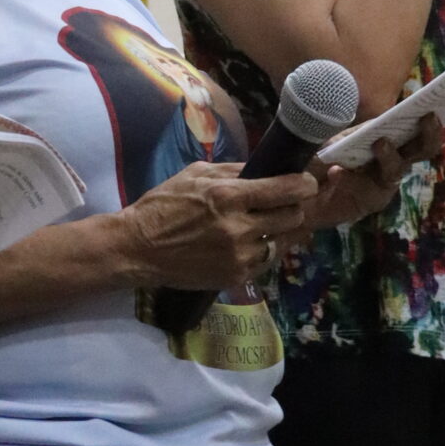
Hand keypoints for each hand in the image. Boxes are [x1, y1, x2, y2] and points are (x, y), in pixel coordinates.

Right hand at [121, 162, 314, 290]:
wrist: (138, 248)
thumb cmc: (164, 205)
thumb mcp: (196, 173)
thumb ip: (234, 170)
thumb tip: (268, 168)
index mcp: (228, 196)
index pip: (287, 190)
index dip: (305, 184)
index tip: (307, 182)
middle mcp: (239, 228)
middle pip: (293, 217)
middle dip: (293, 207)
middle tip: (284, 203)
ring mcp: (239, 257)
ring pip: (283, 241)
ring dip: (279, 231)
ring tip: (264, 224)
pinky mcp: (236, 277)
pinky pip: (266, 261)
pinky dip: (264, 249)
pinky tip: (250, 242)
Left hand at [308, 118, 443, 226]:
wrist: (299, 192)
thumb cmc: (318, 158)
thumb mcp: (331, 138)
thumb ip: (354, 130)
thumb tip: (374, 121)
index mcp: (384, 134)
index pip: (411, 123)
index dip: (426, 116)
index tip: (432, 104)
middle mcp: (391, 157)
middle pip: (421, 147)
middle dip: (429, 133)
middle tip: (427, 118)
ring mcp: (384, 180)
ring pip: (399, 168)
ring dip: (390, 155)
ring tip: (380, 143)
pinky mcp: (373, 200)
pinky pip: (371, 190)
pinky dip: (353, 180)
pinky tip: (335, 173)